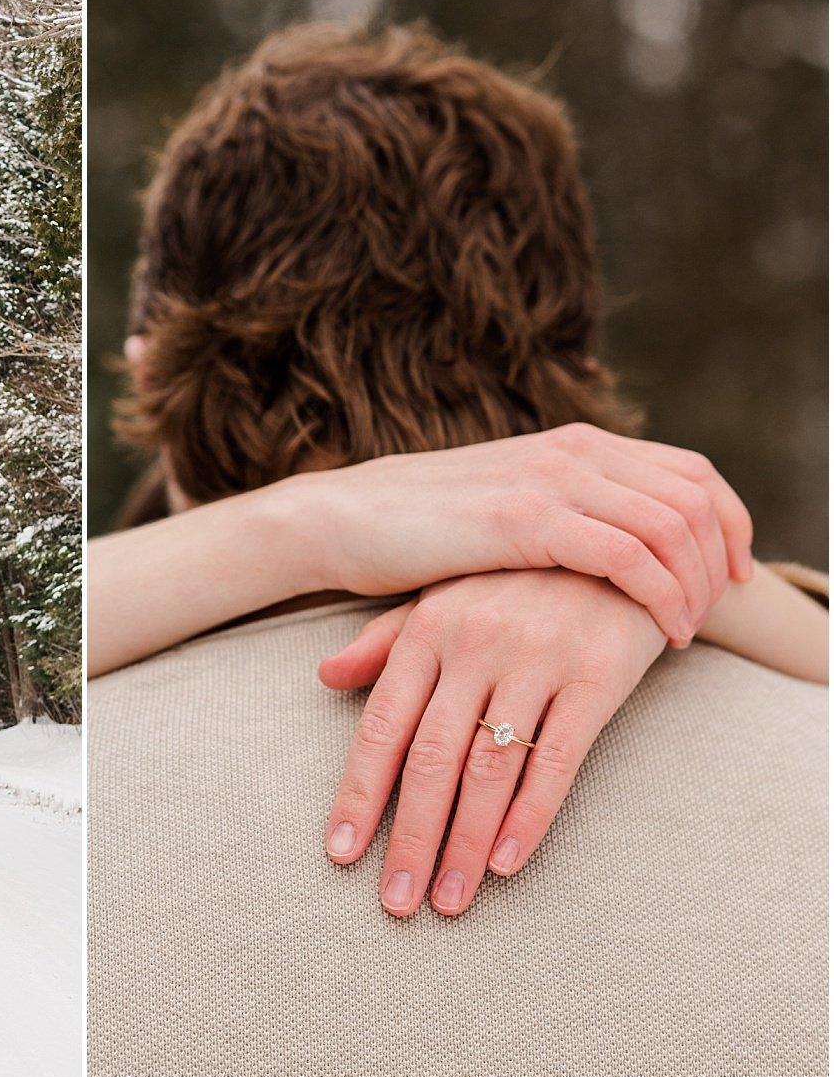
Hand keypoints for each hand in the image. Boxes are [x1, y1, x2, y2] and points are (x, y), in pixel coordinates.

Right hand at [299, 423, 753, 646]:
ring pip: (673, 525)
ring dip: (697, 584)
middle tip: (715, 613)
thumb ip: (563, 513)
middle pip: (696, 496)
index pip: (691, 472)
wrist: (346, 519)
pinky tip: (661, 632)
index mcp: (575, 444)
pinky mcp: (526, 519)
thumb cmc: (419, 530)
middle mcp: (575, 451)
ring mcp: (551, 480)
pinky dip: (661, 596)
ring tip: (687, 631)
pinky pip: (630, 556)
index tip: (732, 577)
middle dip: (722, 560)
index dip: (730, 523)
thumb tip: (609, 547)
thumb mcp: (507, 508)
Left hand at [320, 569, 666, 916]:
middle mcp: (475, 643)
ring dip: (464, 843)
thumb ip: (386, 642)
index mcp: (428, 629)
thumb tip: (325, 676)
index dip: (358, 794)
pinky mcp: (598, 675)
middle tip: (395, 901)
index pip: (382, 726)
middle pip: (430, 759)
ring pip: (489, 768)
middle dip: (408, 837)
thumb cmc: (518, 582)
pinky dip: (530, 817)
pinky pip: (558, 759)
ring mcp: (537, 658)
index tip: (341, 853)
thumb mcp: (445, 597)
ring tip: (447, 899)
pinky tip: (506, 864)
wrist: (622, 544)